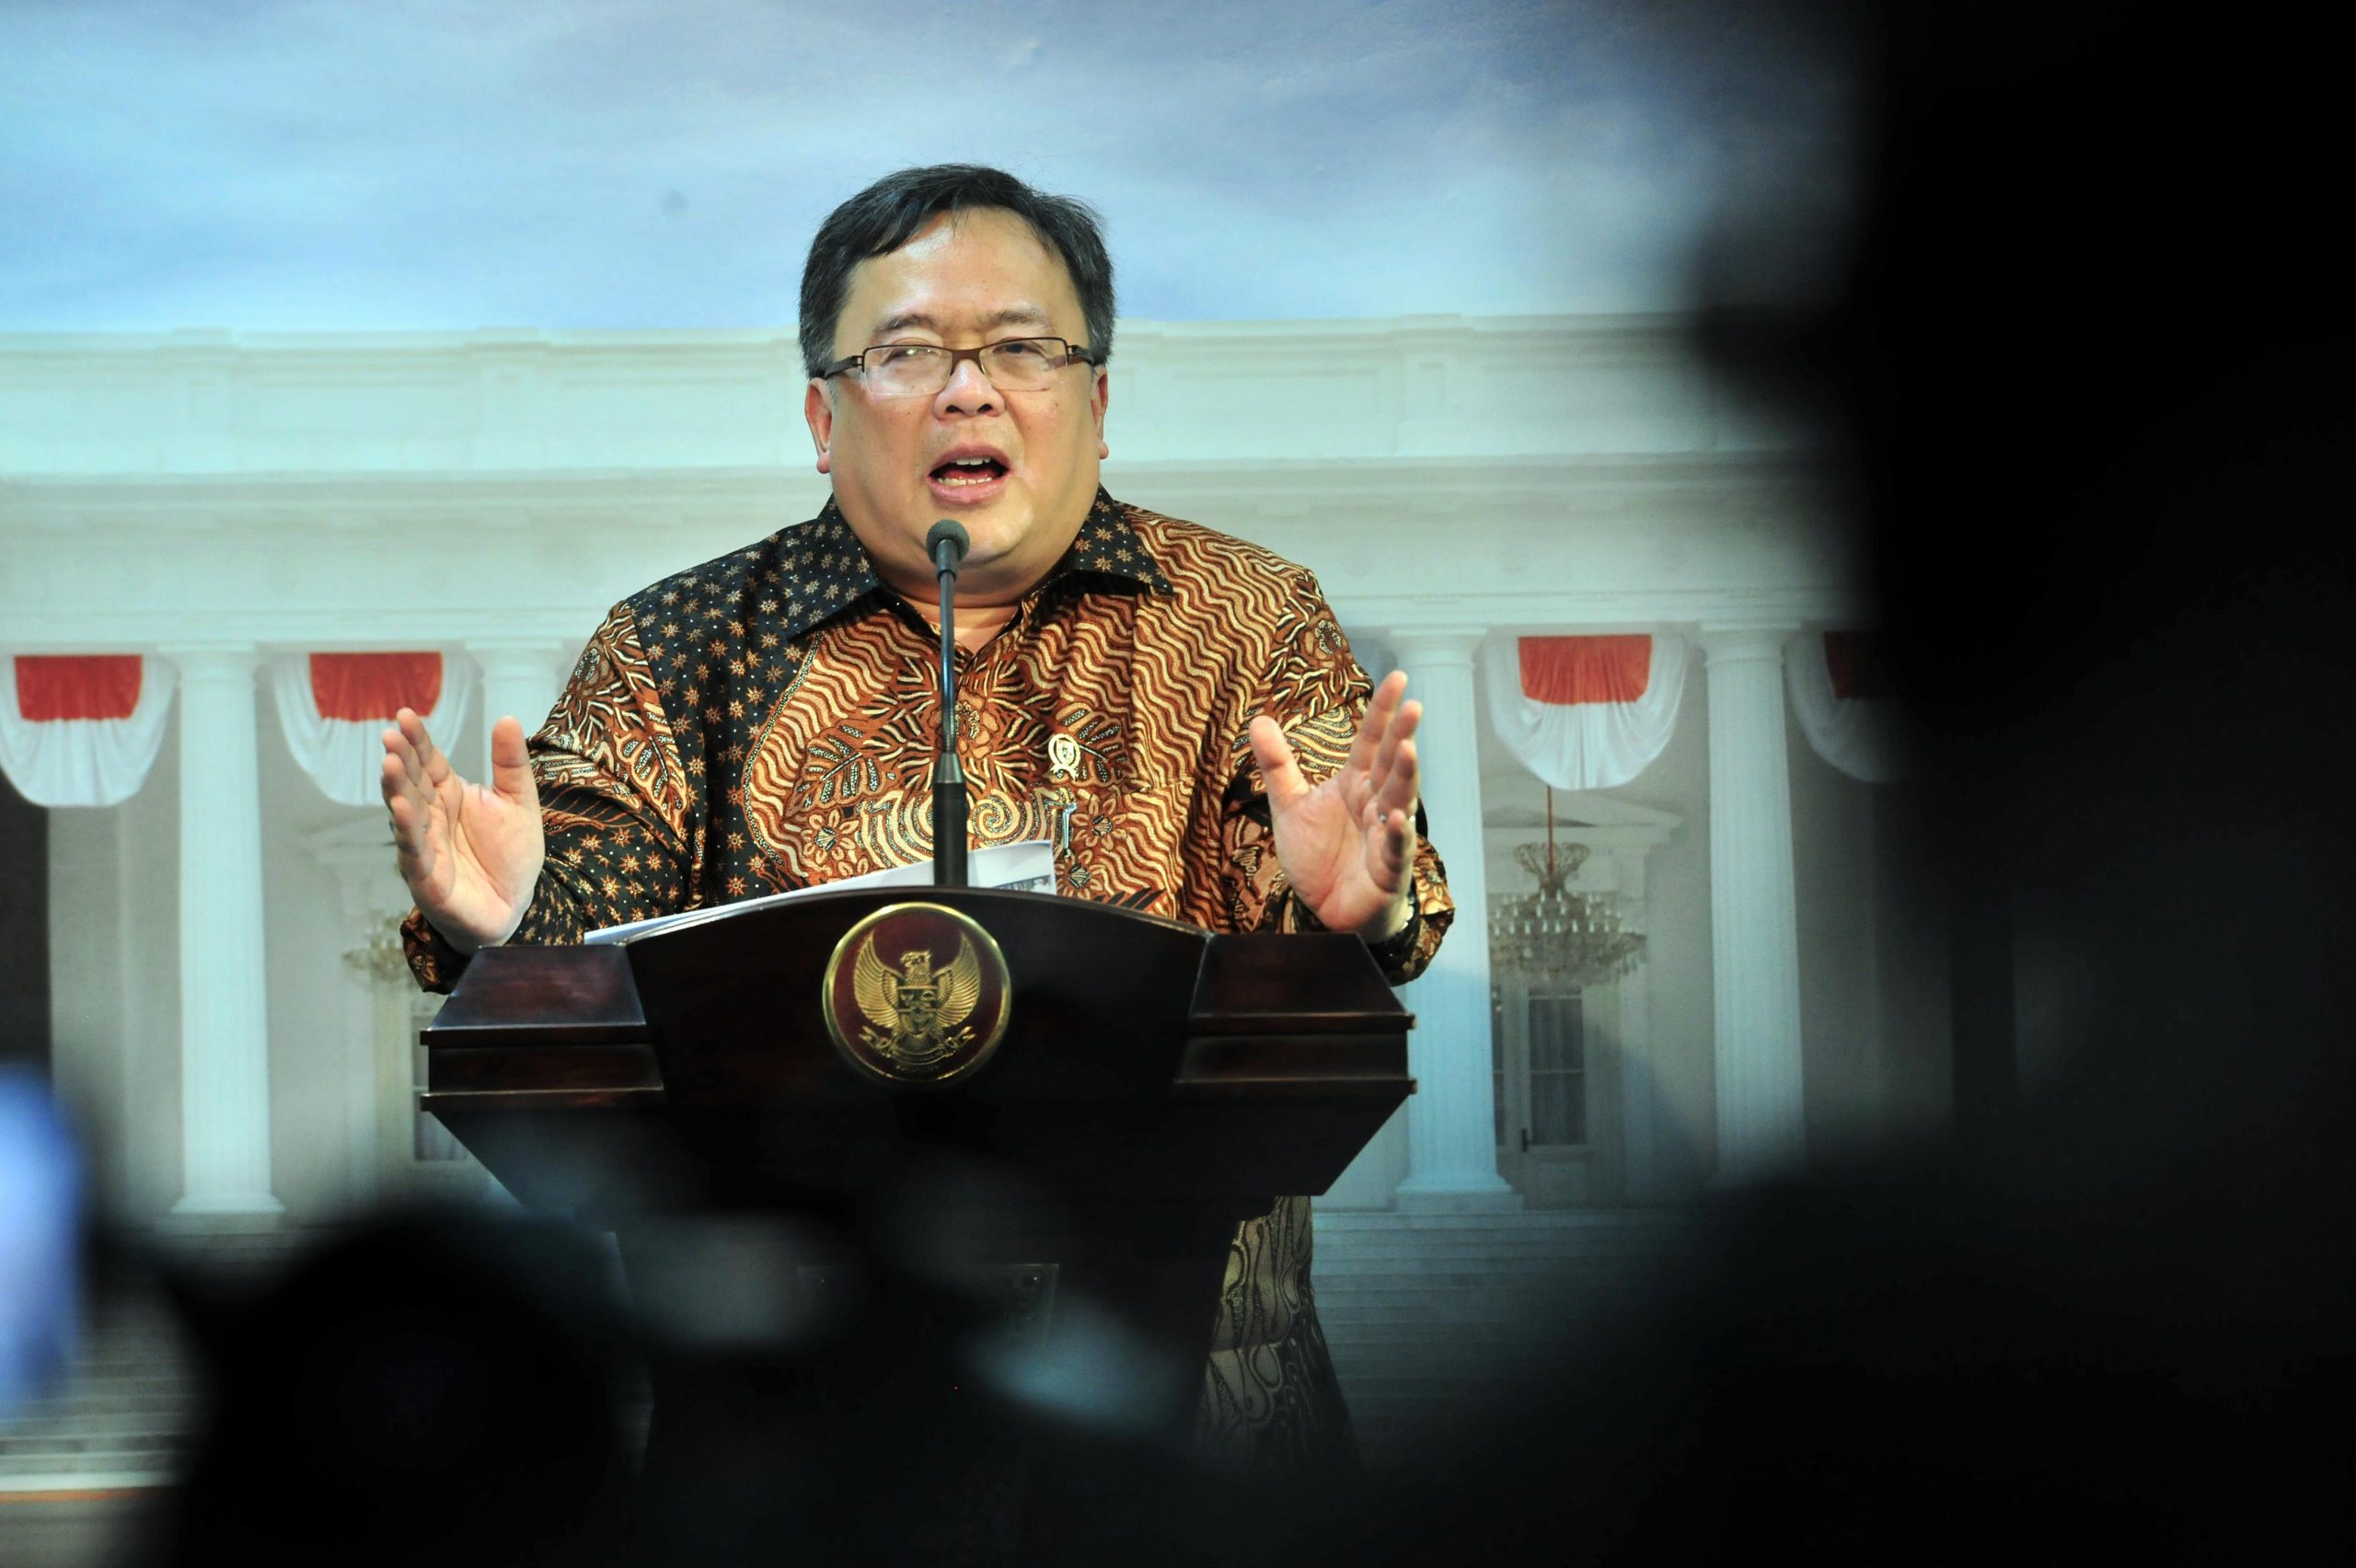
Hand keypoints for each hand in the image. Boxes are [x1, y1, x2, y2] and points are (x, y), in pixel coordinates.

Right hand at [380, 709, 544, 952]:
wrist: (515, 906)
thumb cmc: (510, 855)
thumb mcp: (519, 802)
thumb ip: (511, 763)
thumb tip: (507, 717)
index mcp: (450, 795)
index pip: (429, 762)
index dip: (417, 741)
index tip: (405, 715)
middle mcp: (431, 816)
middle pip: (412, 783)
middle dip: (400, 759)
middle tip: (390, 735)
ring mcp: (425, 845)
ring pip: (406, 813)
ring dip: (396, 790)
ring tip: (389, 764)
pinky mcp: (426, 875)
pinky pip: (414, 850)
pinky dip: (406, 830)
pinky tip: (399, 809)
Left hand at [1248, 670, 1421, 939]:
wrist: (1327, 909)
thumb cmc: (1318, 856)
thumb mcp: (1290, 805)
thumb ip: (1277, 765)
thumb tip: (1257, 718)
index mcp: (1355, 783)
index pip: (1371, 740)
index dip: (1382, 711)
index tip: (1397, 678)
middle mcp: (1375, 802)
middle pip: (1390, 764)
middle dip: (1402, 735)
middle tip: (1413, 706)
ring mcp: (1386, 834)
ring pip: (1399, 800)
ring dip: (1406, 777)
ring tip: (1410, 750)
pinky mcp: (1388, 868)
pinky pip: (1394, 849)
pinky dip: (1397, 836)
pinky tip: (1397, 820)